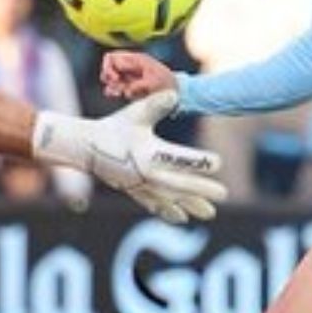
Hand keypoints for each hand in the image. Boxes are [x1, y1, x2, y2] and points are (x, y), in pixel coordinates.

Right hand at [32, 92, 225, 222]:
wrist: (86, 147)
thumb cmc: (114, 127)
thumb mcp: (135, 113)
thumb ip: (156, 104)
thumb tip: (175, 94)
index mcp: (150, 153)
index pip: (182, 160)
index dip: (201, 162)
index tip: (218, 163)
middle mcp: (148, 174)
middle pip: (181, 184)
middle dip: (203, 190)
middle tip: (225, 195)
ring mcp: (141, 186)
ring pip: (171, 199)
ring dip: (191, 206)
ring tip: (210, 213)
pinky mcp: (134, 192)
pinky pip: (155, 205)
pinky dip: (169, 212)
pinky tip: (182, 218)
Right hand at [100, 50, 177, 99]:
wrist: (175, 91)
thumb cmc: (167, 84)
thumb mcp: (155, 83)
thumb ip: (139, 85)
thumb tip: (126, 90)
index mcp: (135, 59)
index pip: (112, 57)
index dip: (109, 67)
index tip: (115, 78)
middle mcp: (129, 66)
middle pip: (108, 67)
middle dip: (108, 77)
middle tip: (117, 87)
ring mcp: (128, 76)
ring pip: (110, 78)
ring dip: (111, 86)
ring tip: (118, 93)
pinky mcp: (128, 86)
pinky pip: (114, 87)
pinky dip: (113, 91)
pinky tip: (118, 95)